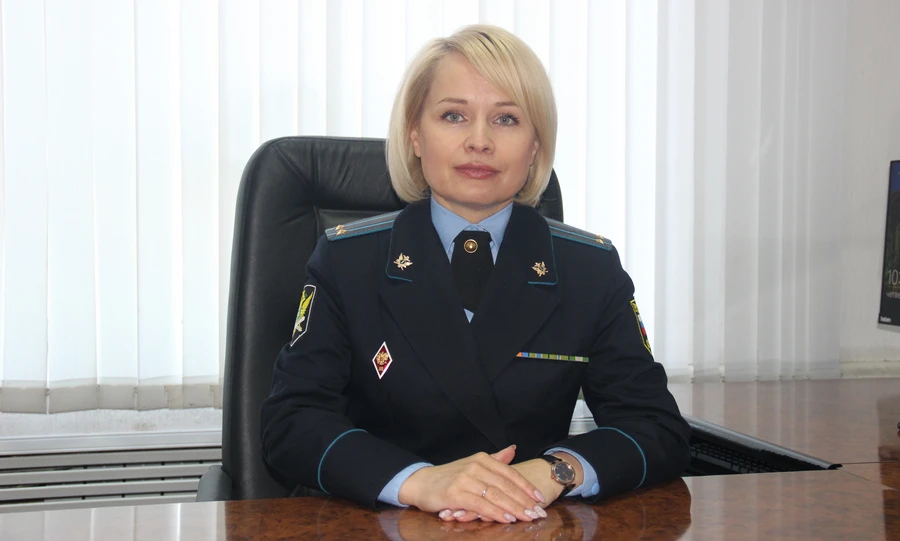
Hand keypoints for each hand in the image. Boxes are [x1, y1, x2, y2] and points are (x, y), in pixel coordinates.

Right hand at [397, 445, 545, 522]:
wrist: (420, 483)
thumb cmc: (449, 476)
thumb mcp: (473, 464)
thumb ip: (495, 459)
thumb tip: (513, 449)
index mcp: (481, 459)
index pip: (509, 473)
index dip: (526, 486)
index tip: (540, 498)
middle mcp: (474, 466)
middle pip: (505, 486)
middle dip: (524, 501)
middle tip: (538, 513)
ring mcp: (464, 479)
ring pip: (495, 495)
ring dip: (514, 508)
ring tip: (527, 517)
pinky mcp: (455, 493)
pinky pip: (480, 505)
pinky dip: (495, 512)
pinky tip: (507, 519)